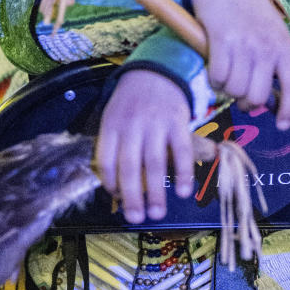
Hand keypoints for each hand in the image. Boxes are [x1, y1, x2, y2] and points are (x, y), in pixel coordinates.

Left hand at [95, 70, 194, 224]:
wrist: (156, 71)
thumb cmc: (132, 102)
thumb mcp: (114, 117)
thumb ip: (113, 146)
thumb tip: (115, 185)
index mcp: (111, 126)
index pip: (106, 160)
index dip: (110, 183)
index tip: (117, 199)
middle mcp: (132, 126)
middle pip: (130, 166)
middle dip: (133, 196)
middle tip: (137, 218)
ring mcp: (156, 124)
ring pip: (154, 163)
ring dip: (156, 191)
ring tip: (158, 213)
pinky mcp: (178, 123)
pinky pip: (181, 151)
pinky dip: (183, 173)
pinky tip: (183, 191)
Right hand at [189, 0, 289, 129]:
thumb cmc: (249, 10)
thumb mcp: (275, 34)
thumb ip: (285, 65)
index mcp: (283, 47)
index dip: (289, 110)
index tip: (282, 124)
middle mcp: (266, 47)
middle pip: (258, 95)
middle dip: (247, 103)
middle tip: (241, 96)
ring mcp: (243, 44)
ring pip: (235, 90)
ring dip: (228, 90)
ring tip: (227, 77)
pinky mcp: (221, 41)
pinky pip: (217, 77)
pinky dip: (214, 79)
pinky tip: (215, 69)